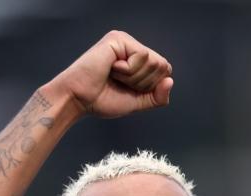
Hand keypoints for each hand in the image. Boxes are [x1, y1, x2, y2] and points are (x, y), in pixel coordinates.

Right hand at [51, 30, 172, 118]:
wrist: (79, 100)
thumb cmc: (102, 100)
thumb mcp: (137, 102)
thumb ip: (157, 96)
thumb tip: (170, 81)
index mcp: (137, 60)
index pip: (164, 71)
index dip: (151, 87)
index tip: (128, 89)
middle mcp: (132, 47)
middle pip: (163, 66)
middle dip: (144, 83)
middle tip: (120, 82)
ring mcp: (125, 42)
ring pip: (154, 61)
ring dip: (135, 78)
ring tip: (114, 76)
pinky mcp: (118, 39)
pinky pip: (142, 56)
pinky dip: (129, 71)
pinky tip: (111, 69)